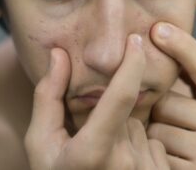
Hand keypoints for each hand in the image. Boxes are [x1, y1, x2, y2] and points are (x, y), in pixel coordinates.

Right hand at [24, 34, 169, 169]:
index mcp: (92, 150)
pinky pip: (156, 148)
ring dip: (128, 133)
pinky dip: (142, 150)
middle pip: (129, 111)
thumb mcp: (40, 142)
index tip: (136, 39)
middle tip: (91, 137)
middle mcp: (124, 163)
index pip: (122, 95)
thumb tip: (60, 55)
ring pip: (143, 129)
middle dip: (115, 113)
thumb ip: (49, 96)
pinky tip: (121, 168)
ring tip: (105, 159)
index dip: (132, 62)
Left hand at [147, 22, 195, 169]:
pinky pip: (153, 154)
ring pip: (155, 130)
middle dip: (160, 112)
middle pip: (165, 102)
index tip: (157, 27)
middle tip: (176, 128)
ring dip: (154, 137)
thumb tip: (161, 33)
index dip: (180, 44)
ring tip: (175, 148)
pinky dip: (153, 157)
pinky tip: (169, 162)